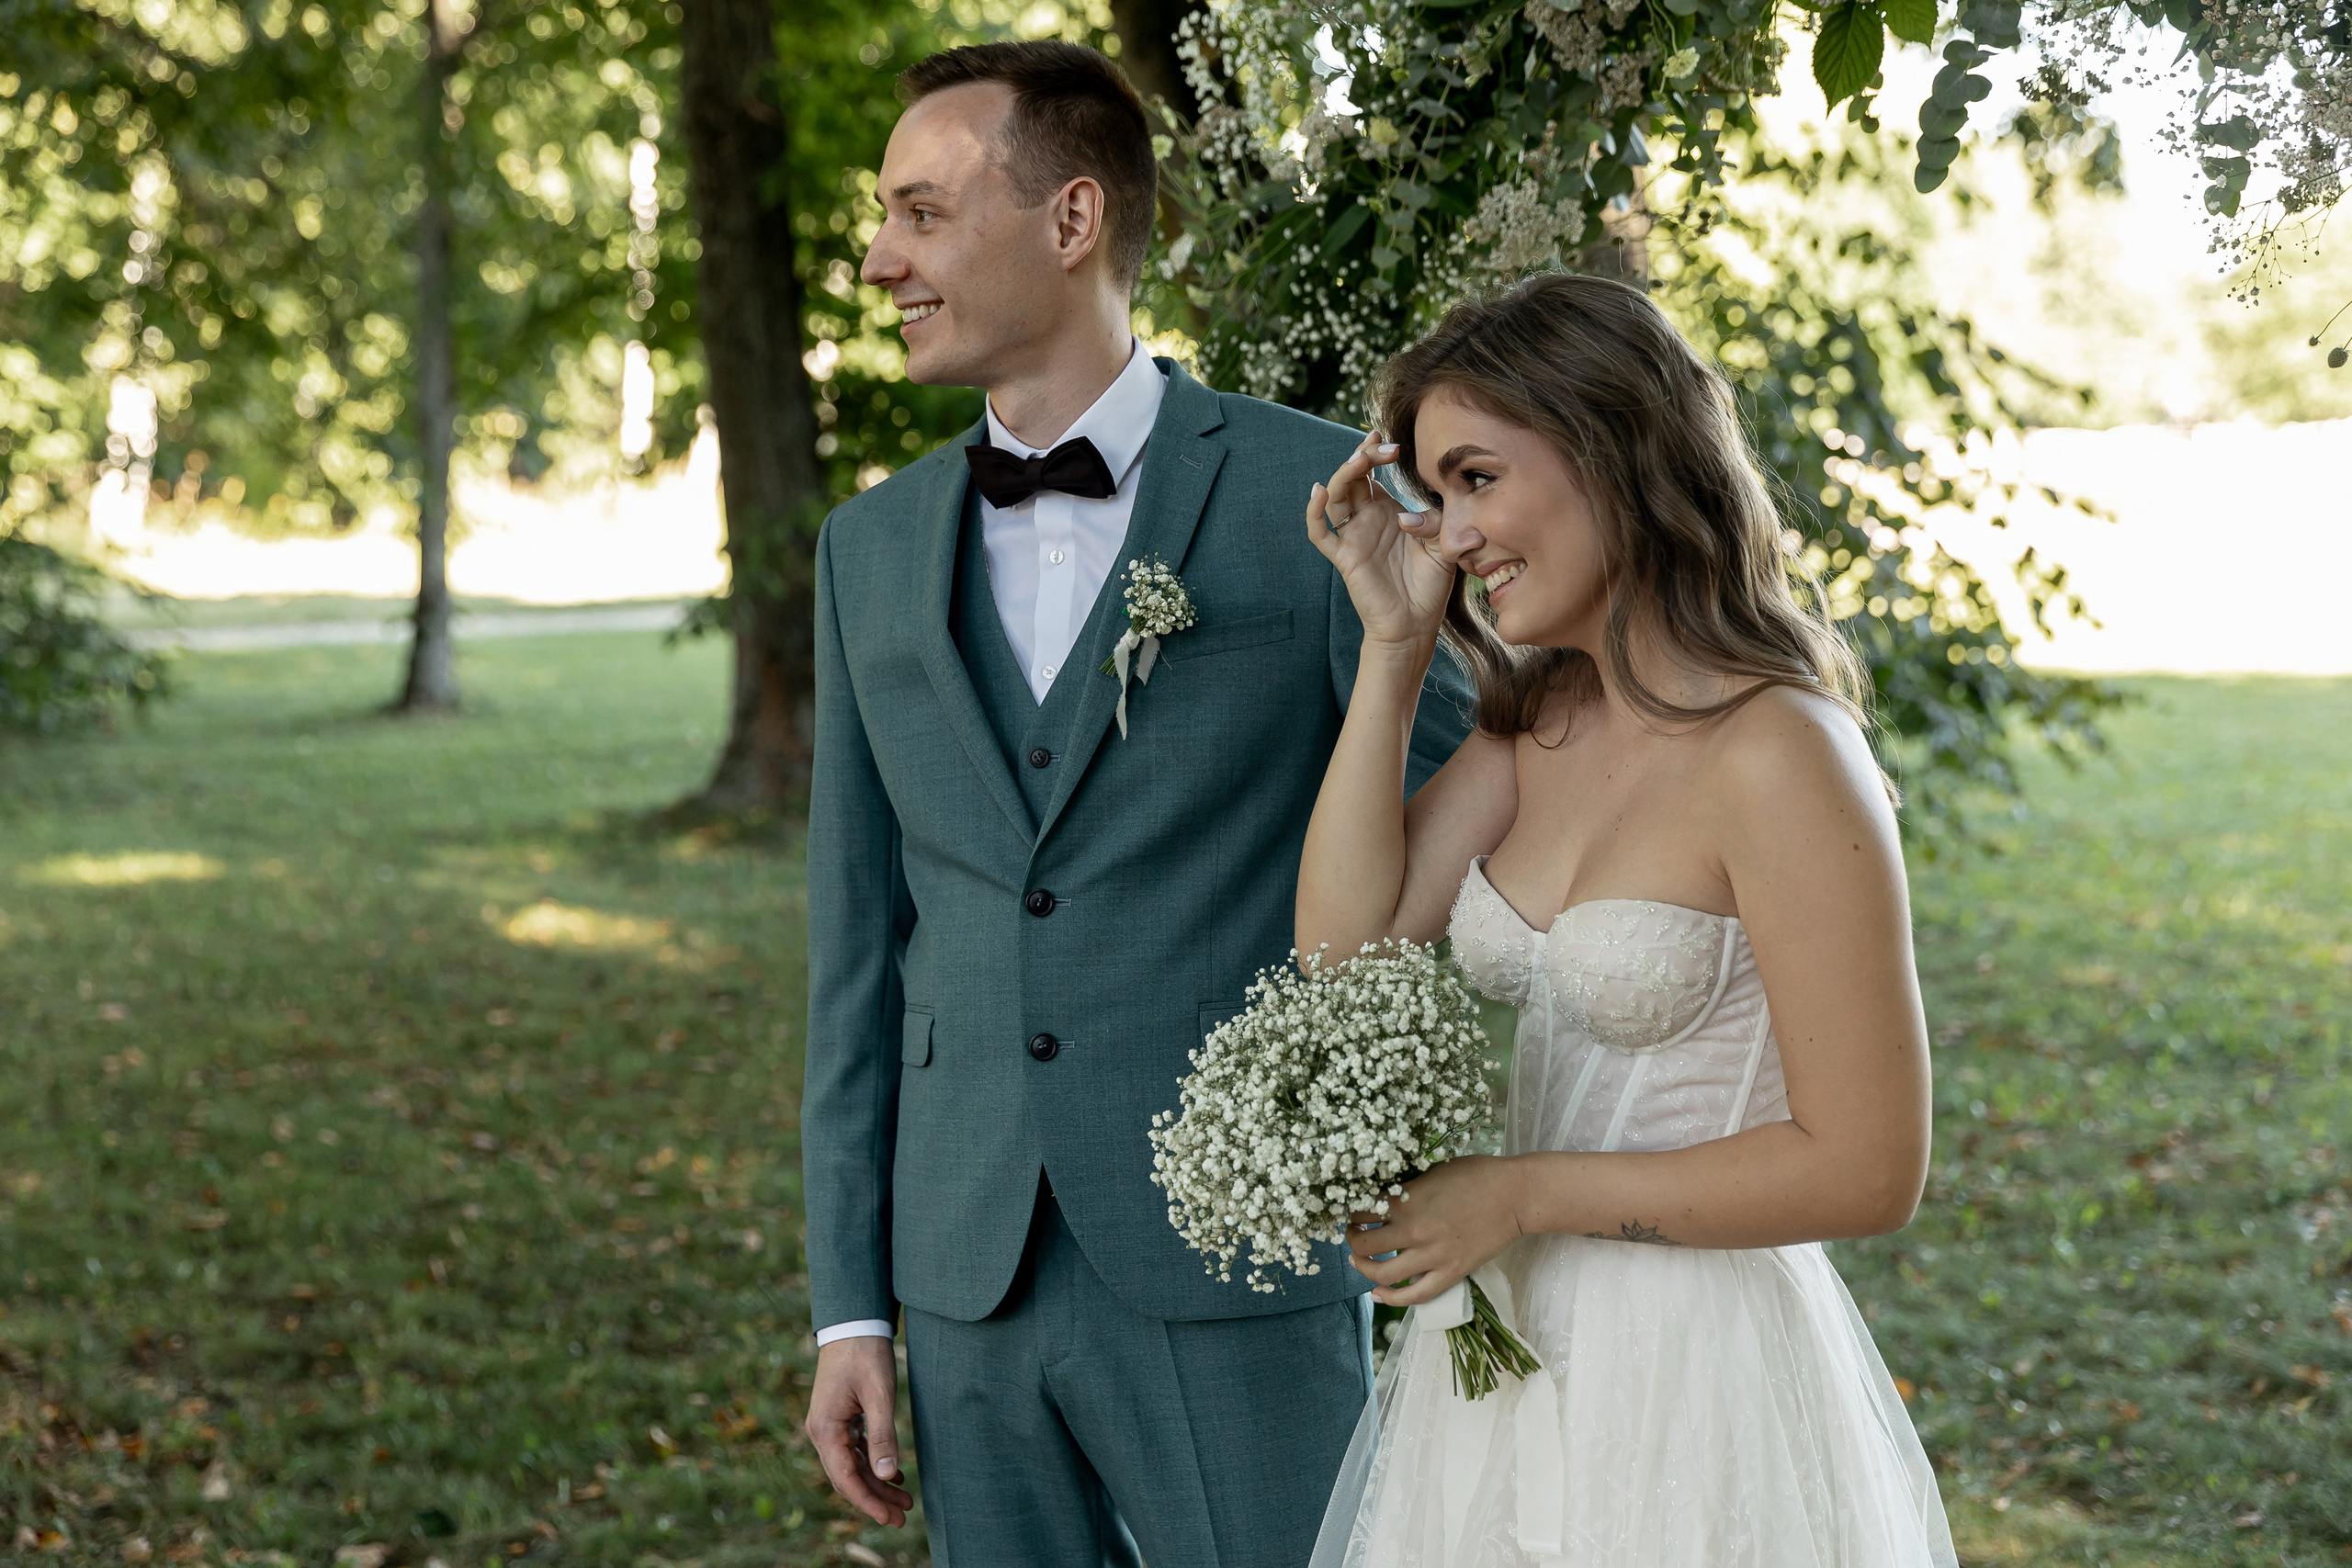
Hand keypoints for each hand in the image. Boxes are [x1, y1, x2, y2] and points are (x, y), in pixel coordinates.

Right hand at [804, 1336, 913, 1526]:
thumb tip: (885, 1476)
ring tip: (905, 1501)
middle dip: (874, 1499)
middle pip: (847, 1476)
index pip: (844, 1478)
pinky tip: (894, 1475)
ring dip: (876, 1483)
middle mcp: (822, 1431)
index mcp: (825, 1429)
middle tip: (903, 1517)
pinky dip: (873, 1464)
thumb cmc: (865, 1354)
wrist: (853, 1322)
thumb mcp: (879, 1394)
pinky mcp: (839, 1417)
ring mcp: (829, 1425)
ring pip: (852, 1465)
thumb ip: (883, 1435)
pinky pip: (854, 1450)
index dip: (867, 1501)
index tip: (889, 1518)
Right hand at [1307, 430, 1459, 654]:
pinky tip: (1319, 492)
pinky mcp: (1345, 558)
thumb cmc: (1429, 586)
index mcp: (1388, 511)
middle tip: (1383, 447)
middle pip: (1352, 478)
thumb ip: (1435, 522)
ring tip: (1359, 460)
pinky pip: (1321, 533)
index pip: (1373, 473)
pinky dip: (1314, 513)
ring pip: (1335, 497)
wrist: (1415, 625)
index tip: (1390, 440)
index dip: (1375, 453)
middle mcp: (1367, 520)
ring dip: (1343, 475)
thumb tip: (1407, 517)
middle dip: (1364, 457)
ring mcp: (1353, 537)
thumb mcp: (1445, 545)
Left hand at [1347, 1155, 1523, 1306]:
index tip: (1352, 1211)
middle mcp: (1412, 1230)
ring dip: (1364, 1268)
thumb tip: (1384, 1196)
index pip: (1361, 1211)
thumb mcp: (1432, 1170)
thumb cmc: (1476, 1174)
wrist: (1514, 1195)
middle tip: (1352, 1234)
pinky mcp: (1450, 1273)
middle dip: (1351, 1239)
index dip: (1351, 1211)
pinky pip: (1415, 1295)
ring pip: (1383, 1273)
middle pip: (1364, 1244)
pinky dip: (1392, 1299)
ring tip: (1359, 1260)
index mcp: (1405, 1200)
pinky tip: (1378, 1294)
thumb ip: (1407, 1187)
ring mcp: (1431, 1256)